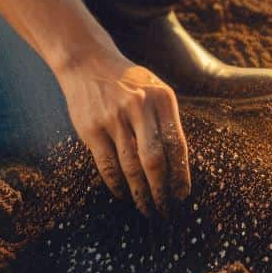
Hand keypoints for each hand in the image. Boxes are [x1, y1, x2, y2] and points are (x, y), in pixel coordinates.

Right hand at [56, 47, 191, 215]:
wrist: (87, 62)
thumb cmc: (127, 82)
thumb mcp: (154, 90)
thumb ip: (166, 120)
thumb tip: (179, 164)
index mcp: (162, 98)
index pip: (177, 143)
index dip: (181, 174)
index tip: (183, 195)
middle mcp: (140, 107)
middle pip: (154, 159)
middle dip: (161, 190)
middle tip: (166, 209)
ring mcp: (114, 118)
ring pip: (131, 166)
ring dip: (140, 192)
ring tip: (147, 207)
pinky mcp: (91, 128)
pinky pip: (107, 164)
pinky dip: (116, 184)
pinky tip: (123, 194)